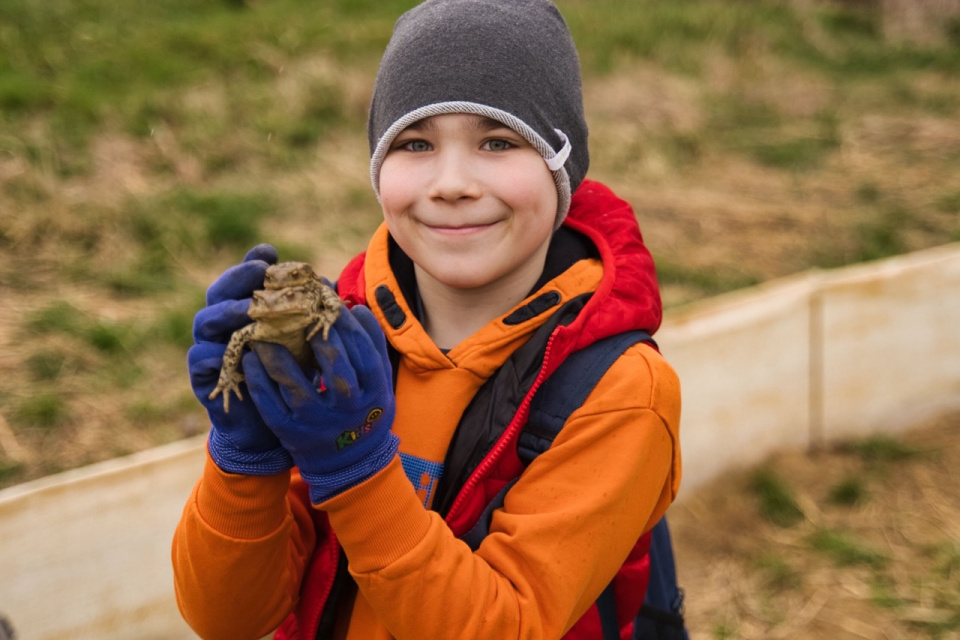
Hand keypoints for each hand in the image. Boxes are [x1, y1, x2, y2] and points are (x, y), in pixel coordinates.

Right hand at [188, 244, 293, 475]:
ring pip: (207, 320)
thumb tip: (327, 282)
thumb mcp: (301, 342)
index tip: (269, 253)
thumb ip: (306, 314)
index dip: (252, 262)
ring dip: (226, 312)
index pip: (244, 279)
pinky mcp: (202, 375)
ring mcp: (209, 346)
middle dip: (238, 279)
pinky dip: (213, 352)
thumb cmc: (288, 375)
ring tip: (247, 309)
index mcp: (245, 309)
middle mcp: (223, 323)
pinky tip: (228, 350)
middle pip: (221, 292)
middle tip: (258, 272)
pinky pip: (201, 359)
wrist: (269, 425)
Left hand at [243, 304, 398, 503]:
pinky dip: (259, 381)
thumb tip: (354, 307)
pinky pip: (271, 405)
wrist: (351, 463)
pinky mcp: (291, 433)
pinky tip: (249, 360)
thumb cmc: (364, 408)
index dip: (346, 323)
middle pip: (334, 365)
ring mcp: (318, 422)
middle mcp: (348, 407)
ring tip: (262, 331)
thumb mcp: (379, 380)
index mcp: (374, 391)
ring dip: (277, 355)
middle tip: (296, 310)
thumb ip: (371, 344)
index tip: (328, 302)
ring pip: (296, 384)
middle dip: (316, 335)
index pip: (363, 350)